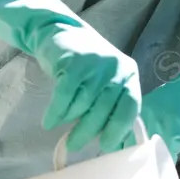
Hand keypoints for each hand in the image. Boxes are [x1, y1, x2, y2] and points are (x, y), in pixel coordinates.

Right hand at [0, 0, 141, 152]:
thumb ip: (112, 108)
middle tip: (75, 146)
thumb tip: (116, 145)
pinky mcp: (72, 63)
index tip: (106, 146)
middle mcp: (116, 69)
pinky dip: (56, 112)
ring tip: (60, 129)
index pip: (130, 107)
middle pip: (104, 110)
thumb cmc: (86, 67)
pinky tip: (49, 122)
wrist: (60, 32)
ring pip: (83, 105)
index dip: (119, 129)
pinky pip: (64, 97)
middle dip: (88, 132)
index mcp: (129, 76)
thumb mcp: (106, 83)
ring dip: (70, 120)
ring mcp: (94, 65)